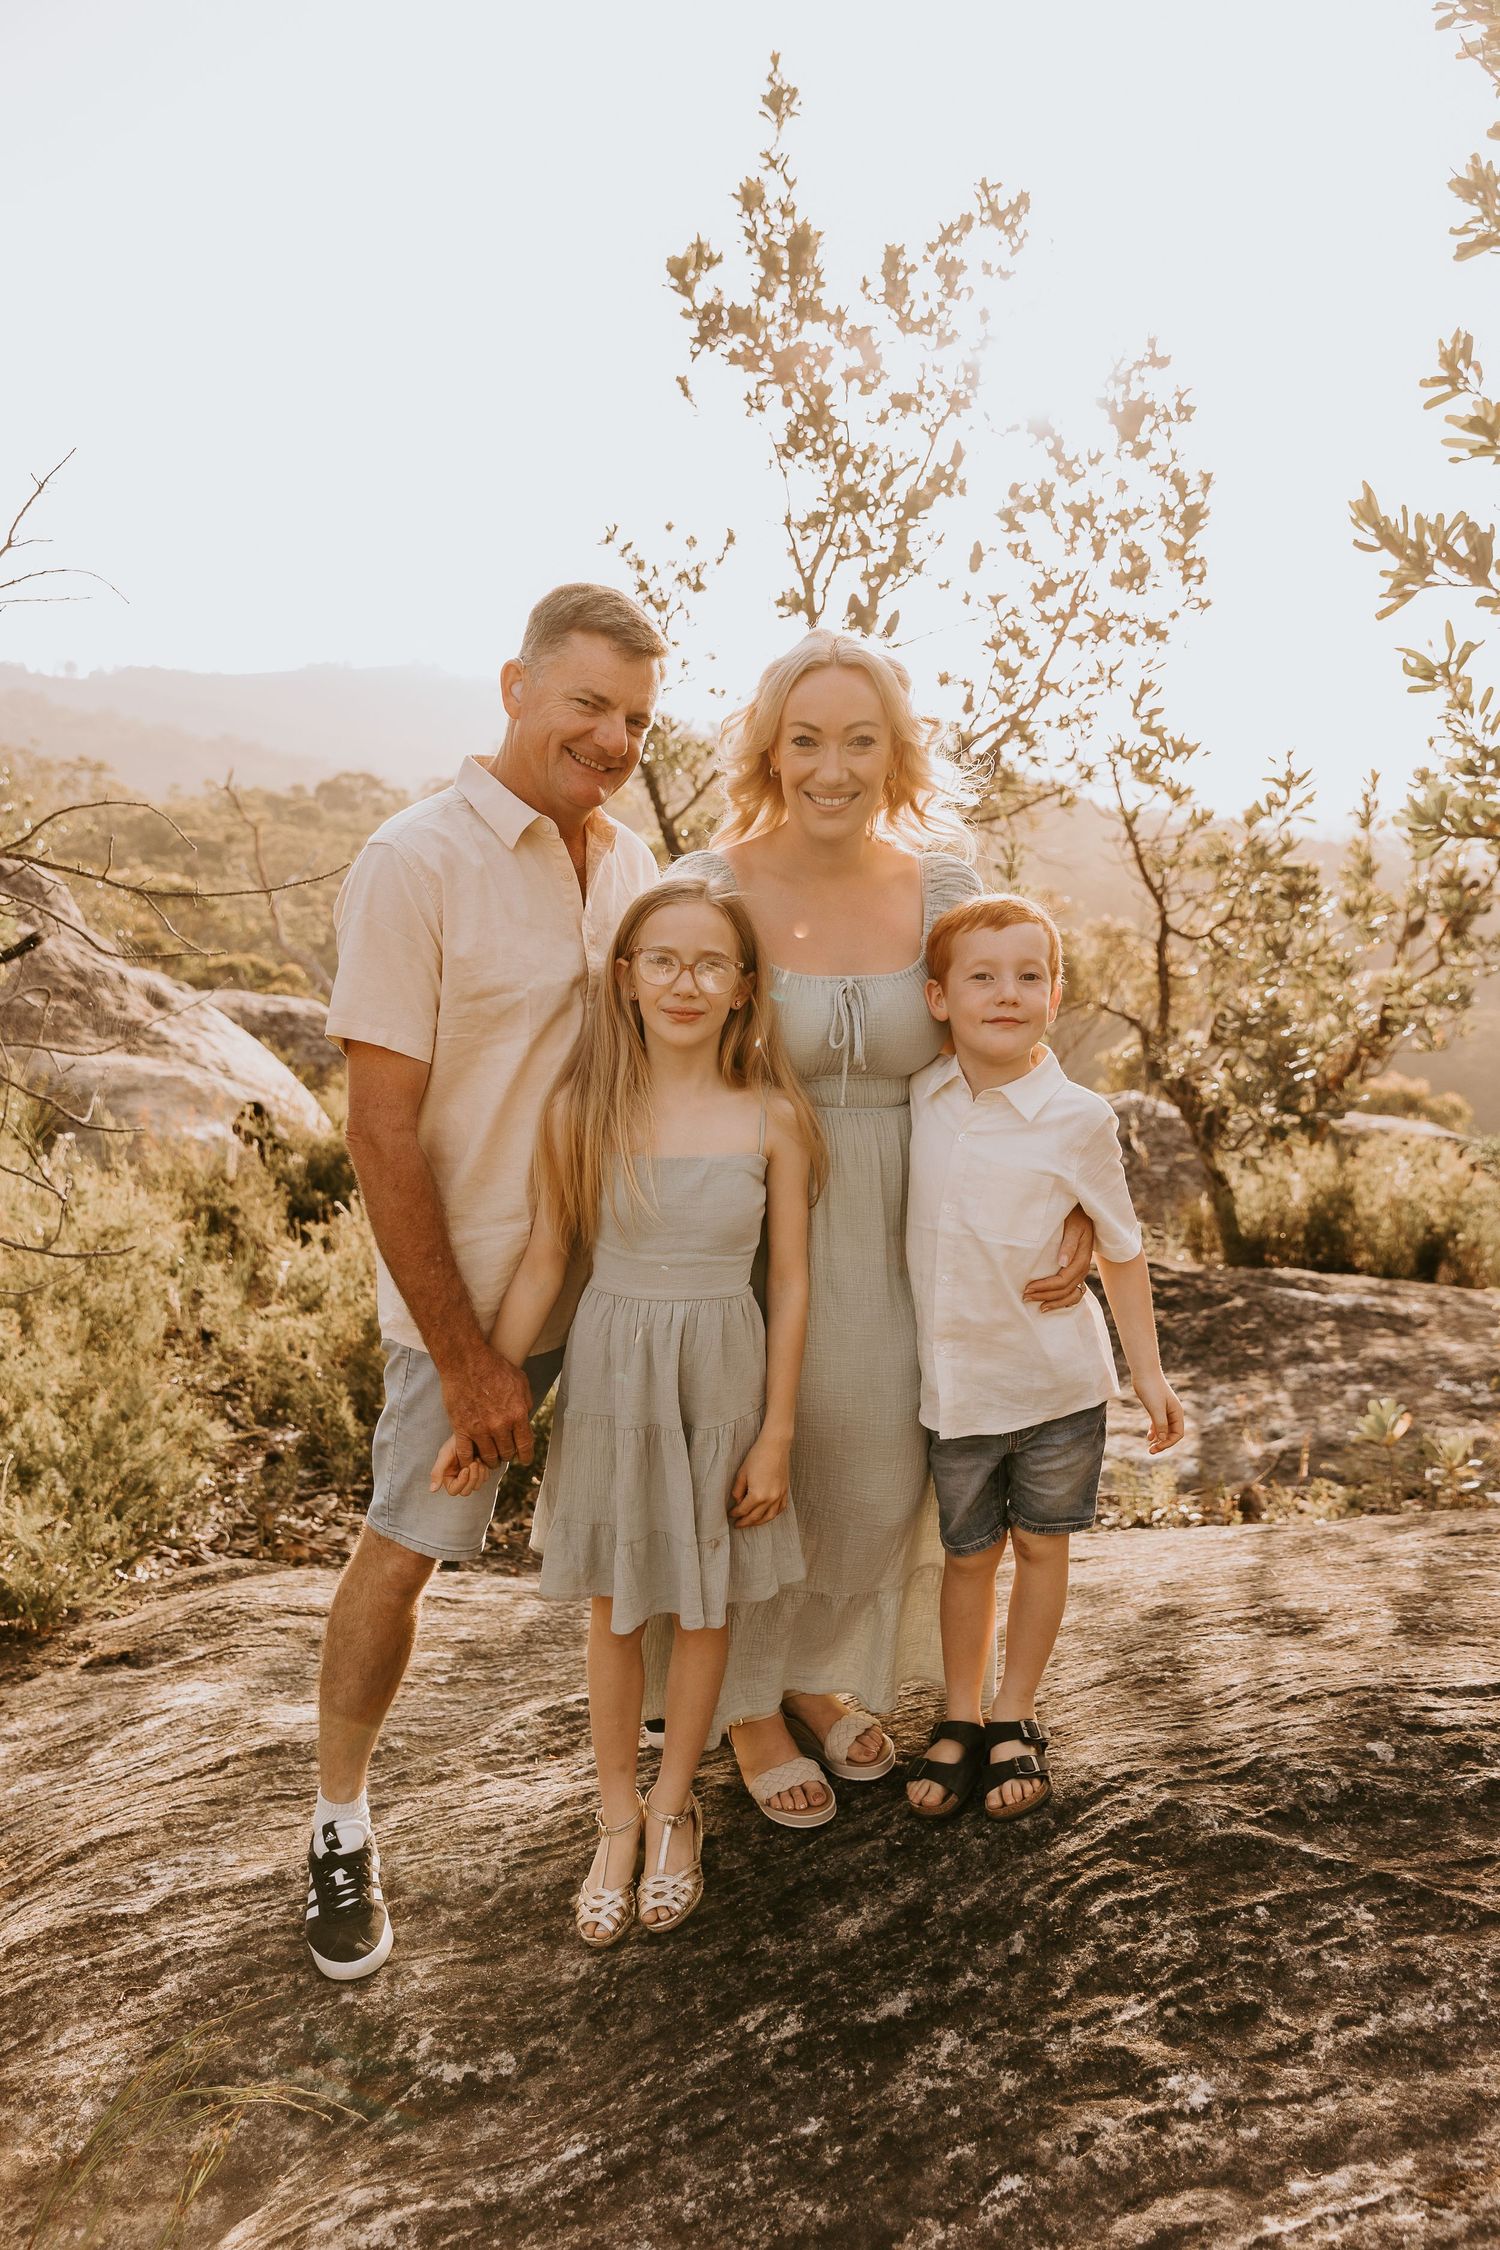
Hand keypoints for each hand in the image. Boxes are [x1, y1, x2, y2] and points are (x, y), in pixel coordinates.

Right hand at [429, 1433, 488, 1496]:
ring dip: (479, 1473)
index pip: (454, 1490)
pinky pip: (484, 1478)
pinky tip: (482, 1458)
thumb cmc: (455, 1441)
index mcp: (448, 1477)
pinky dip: (485, 1470)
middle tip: (475, 1462)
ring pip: (477, 1486)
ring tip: (478, 1458)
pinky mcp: (480, 1472)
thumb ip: (437, 1472)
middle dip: (472, 1477)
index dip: (461, 1482)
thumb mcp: (444, 1455)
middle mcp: (459, 1479)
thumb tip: (432, 1489)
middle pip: (466, 1491)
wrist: (470, 1432)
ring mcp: (470, 1477)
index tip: (466, 1468)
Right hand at [438, 1345, 533, 1473]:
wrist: (466, 1360)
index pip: (525, 1445)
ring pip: (489, 1457)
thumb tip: (526, 1419)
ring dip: (491, 1460)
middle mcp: (500, 1425)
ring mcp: (480, 1429)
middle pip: (507, 1453)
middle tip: (505, 1453)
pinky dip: (469, 1462)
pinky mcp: (461, 1429)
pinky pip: (466, 1454)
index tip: (524, 1460)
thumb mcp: (520, 1382)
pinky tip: (472, 1462)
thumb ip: (526, 1403)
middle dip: (508, 1454)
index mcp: (518, 1414)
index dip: (526, 1456)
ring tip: (491, 1457)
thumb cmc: (493, 1367)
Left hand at [730, 1434, 790, 1526]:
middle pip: (755, 1517)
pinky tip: (767, 1515)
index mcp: (757, 1495)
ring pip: (769, 1517)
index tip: (730, 1515)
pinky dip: (773, 1514)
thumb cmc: (757, 1457)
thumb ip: (738, 1491)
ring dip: (759, 1522)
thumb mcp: (741, 1474)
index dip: (735, 1514)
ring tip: (750, 1522)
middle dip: (745, 1522)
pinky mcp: (785, 1491)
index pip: (743, 1510)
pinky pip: (780, 1509)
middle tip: (737, 1524)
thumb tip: (737, 1502)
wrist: (775, 1446)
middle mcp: (770, 1499)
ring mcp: (780, 1496)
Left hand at [1023, 1204, 1094, 1312]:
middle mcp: (1082, 1268)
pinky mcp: (1077, 1272)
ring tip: (1039, 1307)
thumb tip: (1063, 1263)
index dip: (1045, 1286)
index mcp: (1081, 1259)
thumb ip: (1069, 1243)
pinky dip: (1064, 1301)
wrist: (1086, 1213)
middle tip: (1025, 1297)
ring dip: (1054, 1302)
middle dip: (1045, 1295)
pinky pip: (1074, 1293)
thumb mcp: (1074, 1226)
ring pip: (1071, 1295)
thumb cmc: (1076, 1217)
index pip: (1062, 1280)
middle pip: (1065, 1290)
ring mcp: (1081, 1272)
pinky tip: (1052, 1303)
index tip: (1028, 1287)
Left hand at [1134, 1370, 1184, 1453]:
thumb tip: (1162, 1440)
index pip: (1178, 1434)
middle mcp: (1173, 1412)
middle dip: (1163, 1443)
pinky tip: (1148, 1436)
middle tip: (1151, 1451)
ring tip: (1150, 1447)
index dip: (1168, 1443)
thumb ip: (1160, 1424)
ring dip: (1158, 1439)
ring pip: (1164, 1429)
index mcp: (1177, 1412)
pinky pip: (1158, 1423)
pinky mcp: (1156, 1407)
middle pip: (1171, 1433)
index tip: (1156, 1447)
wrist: (1144, 1372)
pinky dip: (1154, 1431)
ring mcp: (1164, 1410)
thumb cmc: (1151, 1388)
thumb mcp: (1155, 1408)